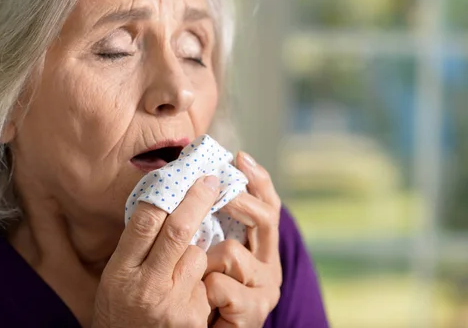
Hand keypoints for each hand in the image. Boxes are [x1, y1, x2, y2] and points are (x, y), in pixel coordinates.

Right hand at [92, 176, 219, 327]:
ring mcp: (172, 304)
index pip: (144, 222)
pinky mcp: (194, 317)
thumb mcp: (117, 278)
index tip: (184, 174)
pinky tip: (187, 298)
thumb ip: (137, 246)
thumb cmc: (122, 311)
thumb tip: (165, 199)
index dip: (166, 192)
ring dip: (195, 253)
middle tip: (210, 180)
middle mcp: (145, 286)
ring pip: (197, 255)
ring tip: (178, 272)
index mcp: (120, 272)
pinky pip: (207, 282)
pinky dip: (201, 282)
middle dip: (197, 200)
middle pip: (178, 230)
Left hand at [204, 152, 282, 327]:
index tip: (240, 156)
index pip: (269, 205)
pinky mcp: (255, 310)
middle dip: (237, 201)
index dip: (258, 180)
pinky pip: (220, 285)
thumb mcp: (208, 254)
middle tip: (218, 186)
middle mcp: (270, 263)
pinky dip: (204, 289)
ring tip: (196, 277)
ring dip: (205, 261)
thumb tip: (196, 183)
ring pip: (232, 251)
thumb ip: (210, 226)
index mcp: (262, 247)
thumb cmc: (202, 293)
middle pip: (264, 217)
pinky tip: (204, 299)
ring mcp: (266, 287)